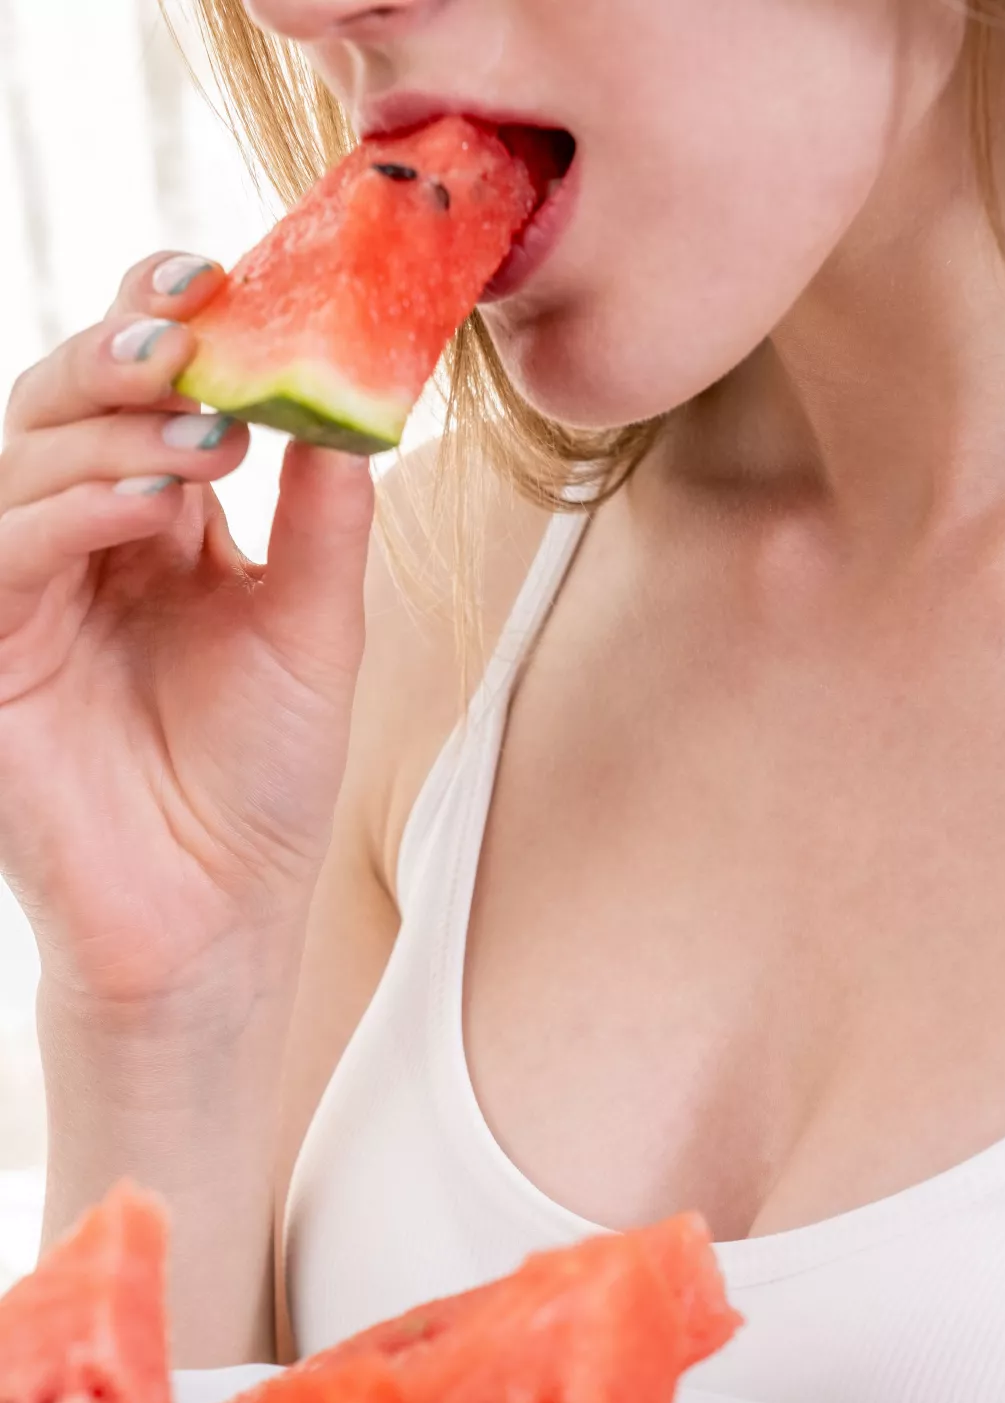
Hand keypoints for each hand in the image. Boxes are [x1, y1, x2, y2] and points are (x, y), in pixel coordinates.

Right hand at [0, 250, 376, 1007]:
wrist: (219, 914)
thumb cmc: (262, 781)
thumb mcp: (314, 631)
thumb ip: (322, 519)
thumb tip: (355, 398)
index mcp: (160, 528)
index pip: (145, 396)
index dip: (168, 322)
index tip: (225, 270)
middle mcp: (86, 543)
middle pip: (72, 401)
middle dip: (128, 349)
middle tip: (193, 320)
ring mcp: (30, 592)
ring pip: (31, 454)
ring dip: (115, 425)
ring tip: (204, 426)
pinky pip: (9, 545)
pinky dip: (76, 507)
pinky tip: (153, 504)